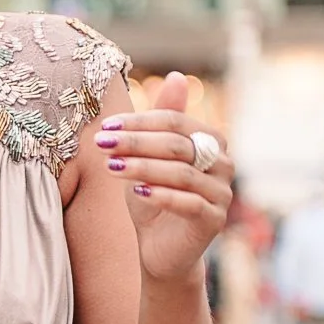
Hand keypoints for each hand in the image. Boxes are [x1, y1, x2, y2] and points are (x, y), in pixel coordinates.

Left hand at [93, 72, 233, 285]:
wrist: (159, 248)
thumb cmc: (152, 196)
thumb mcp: (149, 157)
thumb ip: (160, 122)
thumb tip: (177, 75)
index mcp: (209, 141)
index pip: (175, 122)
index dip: (139, 122)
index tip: (104, 128)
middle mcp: (222, 163)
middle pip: (177, 144)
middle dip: (135, 142)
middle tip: (101, 144)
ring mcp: (222, 192)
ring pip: (181, 173)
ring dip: (142, 167)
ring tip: (110, 167)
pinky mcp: (214, 219)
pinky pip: (188, 202)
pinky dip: (160, 195)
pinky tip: (135, 192)